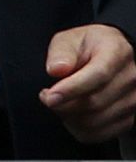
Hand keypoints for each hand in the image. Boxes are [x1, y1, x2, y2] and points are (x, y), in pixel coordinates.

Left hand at [42, 23, 135, 142]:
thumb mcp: (70, 39)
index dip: (71, 89)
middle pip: (95, 102)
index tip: (49, 96)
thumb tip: (56, 70)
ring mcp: (133, 100)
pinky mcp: (129, 118)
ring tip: (58, 103)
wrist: (112, 57)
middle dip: (63, 105)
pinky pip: (100, 134)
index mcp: (116, 52)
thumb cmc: (88, 47)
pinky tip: (69, 115)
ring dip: (69, 117)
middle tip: (46, 97)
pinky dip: (78, 129)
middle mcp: (130, 78)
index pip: (98, 75)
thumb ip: (61, 52)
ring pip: (96, 121)